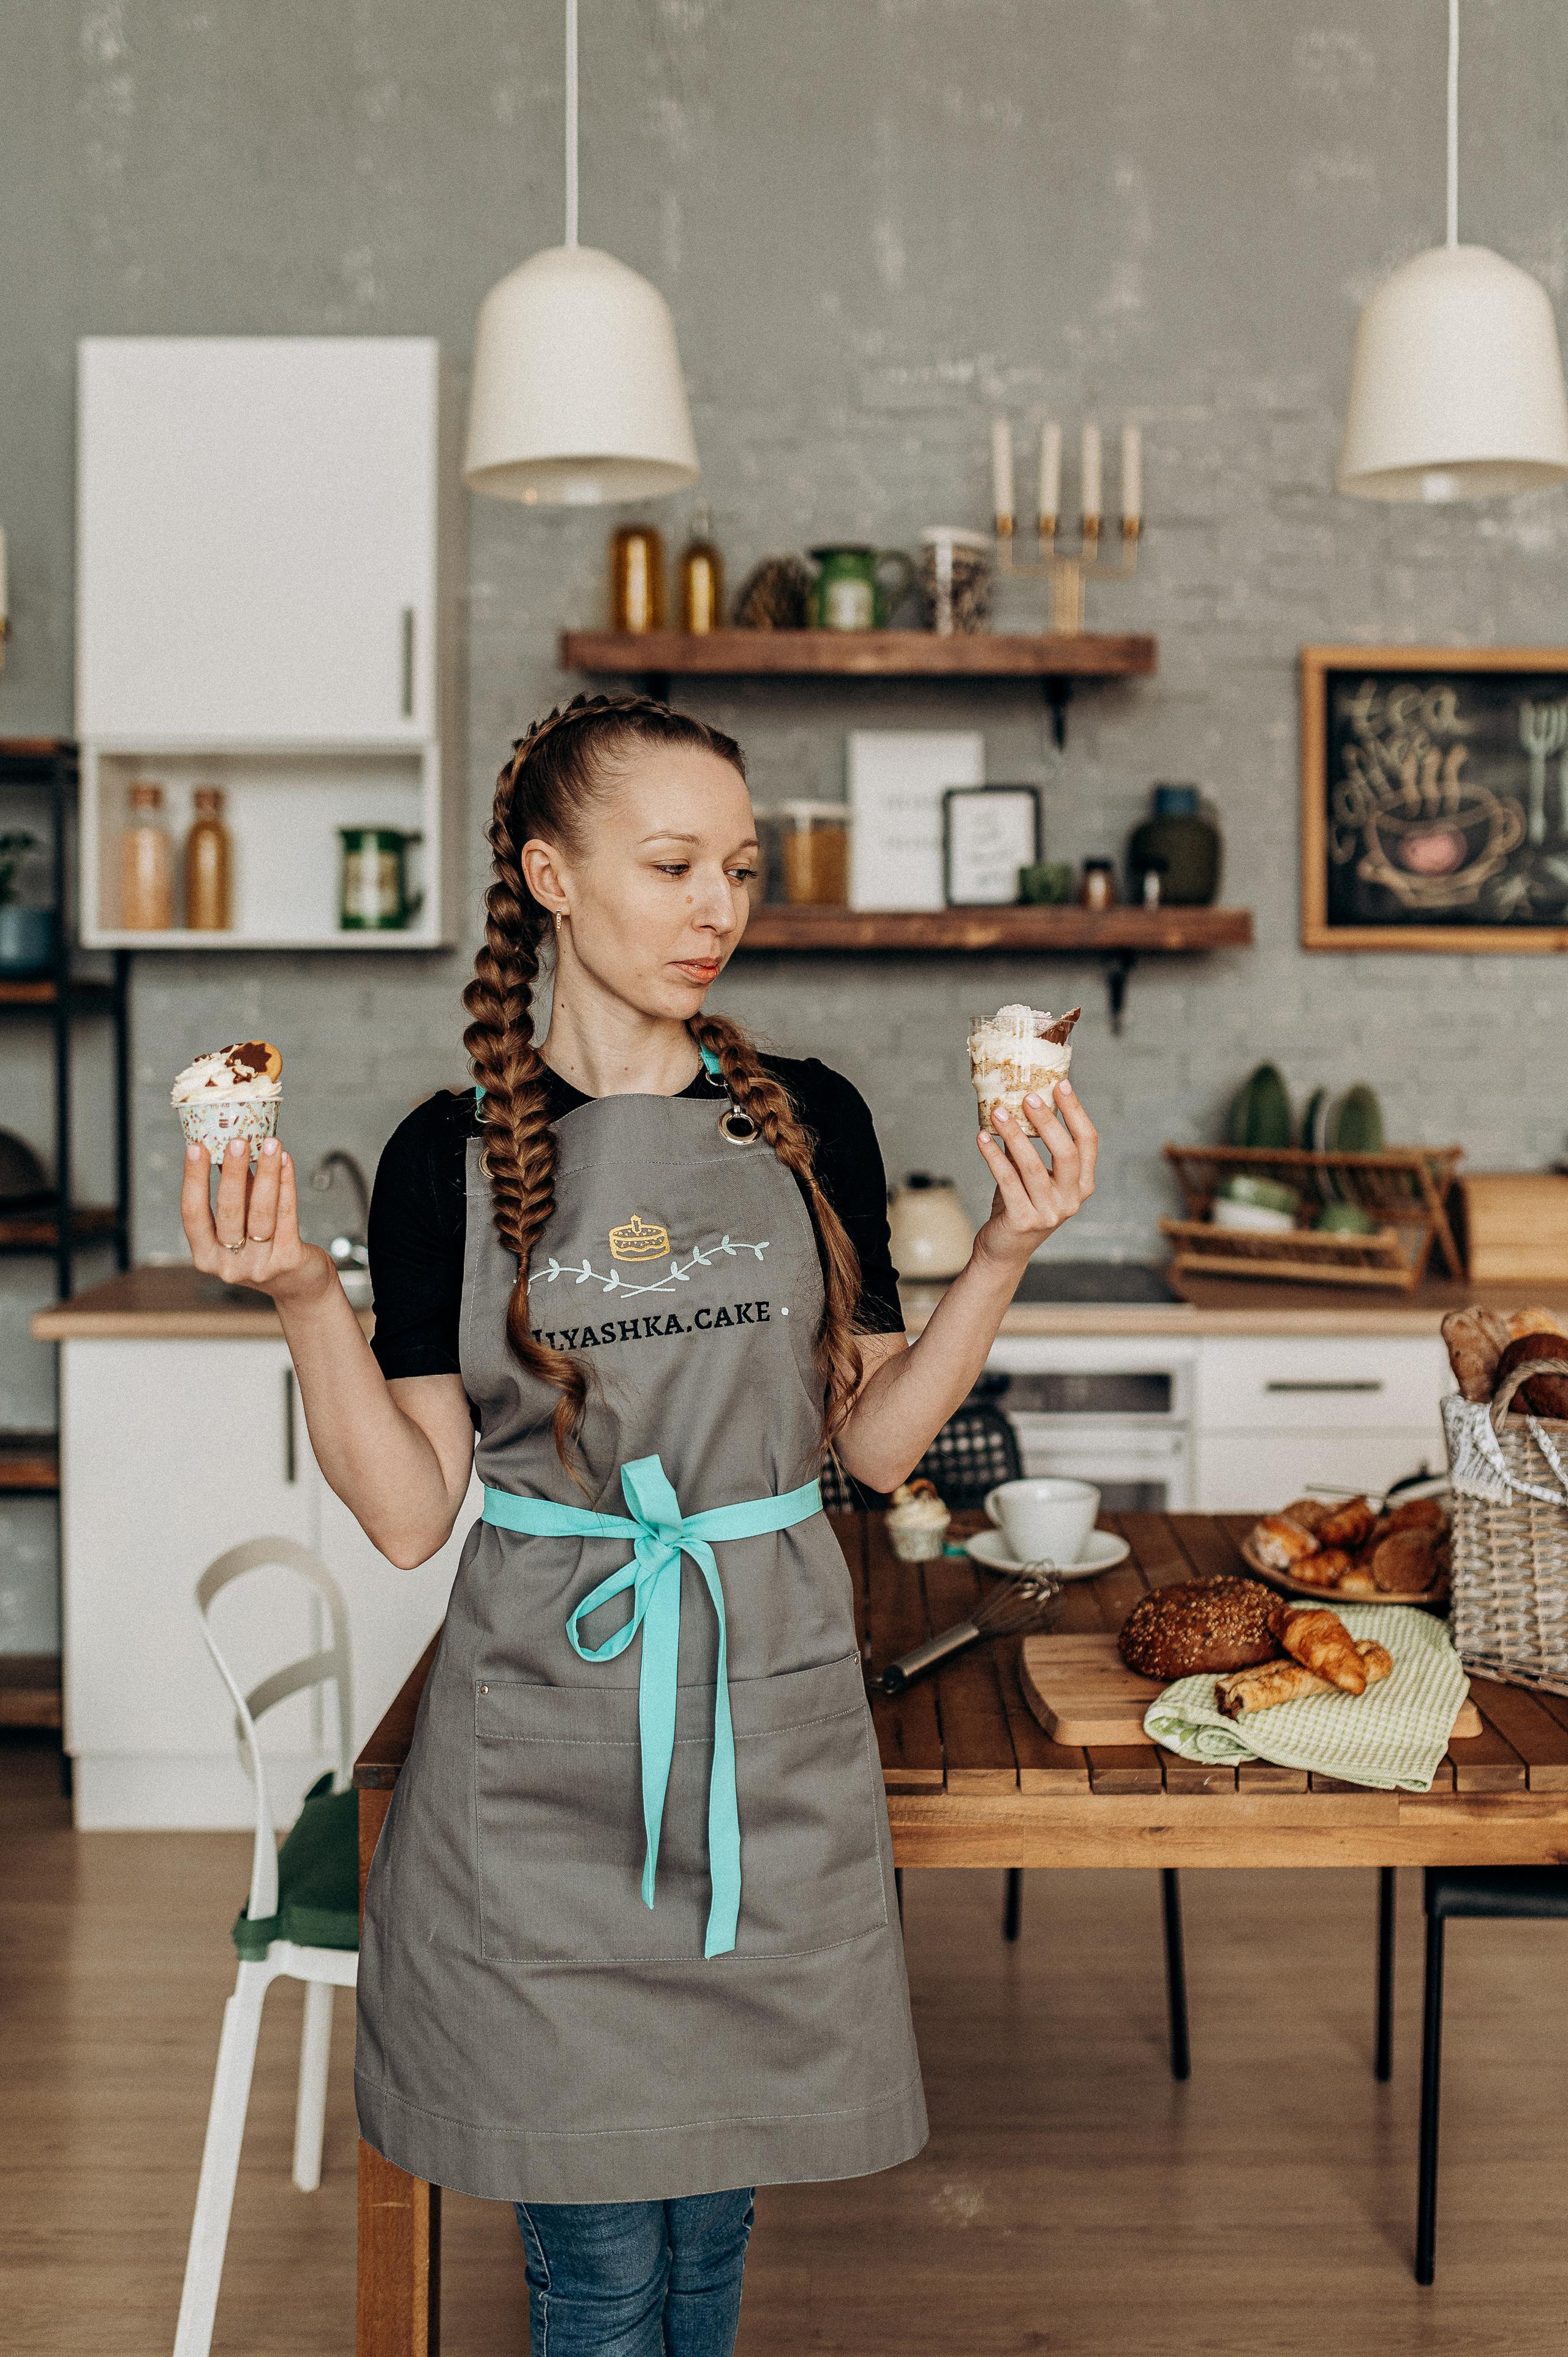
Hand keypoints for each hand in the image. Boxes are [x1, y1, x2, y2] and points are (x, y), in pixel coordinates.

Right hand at [181, 1137, 335, 1304]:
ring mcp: (259, 1266)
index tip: (196, 1148)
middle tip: (237, 1141)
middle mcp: (228, 1265)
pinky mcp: (287, 1260)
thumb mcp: (240, 1225)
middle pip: (228, 1212)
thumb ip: (235, 1195)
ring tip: (270, 1143)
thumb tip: (229, 1148)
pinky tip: (285, 1162)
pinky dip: (286, 1184)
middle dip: (233, 1172)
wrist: (300, 1284)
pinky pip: (286, 1215)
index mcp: (206, 1256)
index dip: (193, 1180)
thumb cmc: (265, 1248)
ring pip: (261, 1212)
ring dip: (265, 1173)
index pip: (192, 1215)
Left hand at [972, 1080, 1097, 1272]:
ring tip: (997, 1112)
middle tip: (1028, 1096)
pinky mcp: (1023, 1221)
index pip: (1088, 1142)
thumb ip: (1035, 1146)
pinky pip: (1008, 1181)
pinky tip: (982, 1137)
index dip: (1076, 1111)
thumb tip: (1019, 1099)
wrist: (1005, 1250)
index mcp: (1082, 1184)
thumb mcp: (1035, 1175)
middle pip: (1067, 1153)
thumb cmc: (1020, 1203)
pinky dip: (993, 1156)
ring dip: (1014, 1134)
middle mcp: (1071, 1200)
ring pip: (1033, 1166)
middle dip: (1047, 1120)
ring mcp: (1049, 1213)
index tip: (1060, 1084)